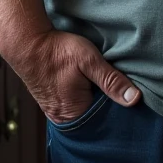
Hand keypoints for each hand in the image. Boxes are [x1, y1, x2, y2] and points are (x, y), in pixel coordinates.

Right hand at [0, 28, 141, 123]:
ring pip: (84, 109)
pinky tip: (85, 82)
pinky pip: (73, 104)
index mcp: (75, 114)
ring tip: (97, 80)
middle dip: (105, 101)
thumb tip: (135, 99)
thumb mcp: (89, 61)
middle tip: (113, 81)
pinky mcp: (51, 102)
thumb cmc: (58, 51)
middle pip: (94, 115)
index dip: (118, 103)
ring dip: (93, 97)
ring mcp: (55, 111)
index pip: (106, 117)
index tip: (125, 88)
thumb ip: (111, 80)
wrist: (28, 43)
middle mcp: (64, 118)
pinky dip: (82, 95)